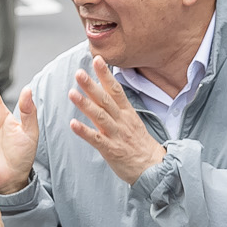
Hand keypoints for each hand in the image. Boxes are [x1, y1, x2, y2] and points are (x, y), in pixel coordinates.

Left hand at [69, 61, 166, 183]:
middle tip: (79, 72)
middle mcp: (122, 121)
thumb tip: (99, 93)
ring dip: (85, 105)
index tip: (97, 59)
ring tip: (72, 93)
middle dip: (92, 85)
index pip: (115, 89)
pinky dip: (85, 132)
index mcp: (126, 112)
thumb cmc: (139, 144)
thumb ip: (114, 108)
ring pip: (100, 117)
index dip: (105, 74)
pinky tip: (73, 124)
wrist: (154, 166)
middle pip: (106, 100)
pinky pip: (97, 139)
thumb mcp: (130, 121)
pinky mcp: (112, 150)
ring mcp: (117, 135)